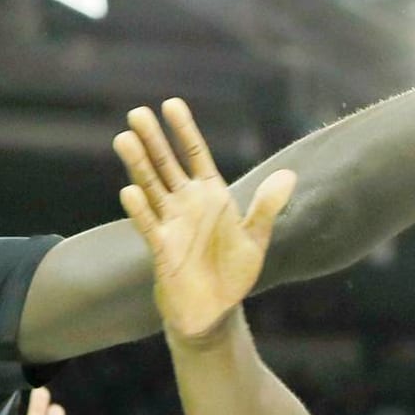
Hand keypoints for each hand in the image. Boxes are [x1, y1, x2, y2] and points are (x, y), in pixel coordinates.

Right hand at [114, 98, 297, 340]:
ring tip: (124, 139)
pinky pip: (149, 225)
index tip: (171, 103)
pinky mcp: (162, 249)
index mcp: (211, 196)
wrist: (215, 311)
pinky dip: (140, 209)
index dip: (184, 130)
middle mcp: (187, 205)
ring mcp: (171, 225)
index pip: (195, 154)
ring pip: (151, 188)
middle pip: (166, 165)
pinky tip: (129, 190)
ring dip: (138, 165)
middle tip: (137, 113)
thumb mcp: (256, 238)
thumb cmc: (233, 274)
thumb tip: (289, 175)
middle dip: (153, 139)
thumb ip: (267, 207)